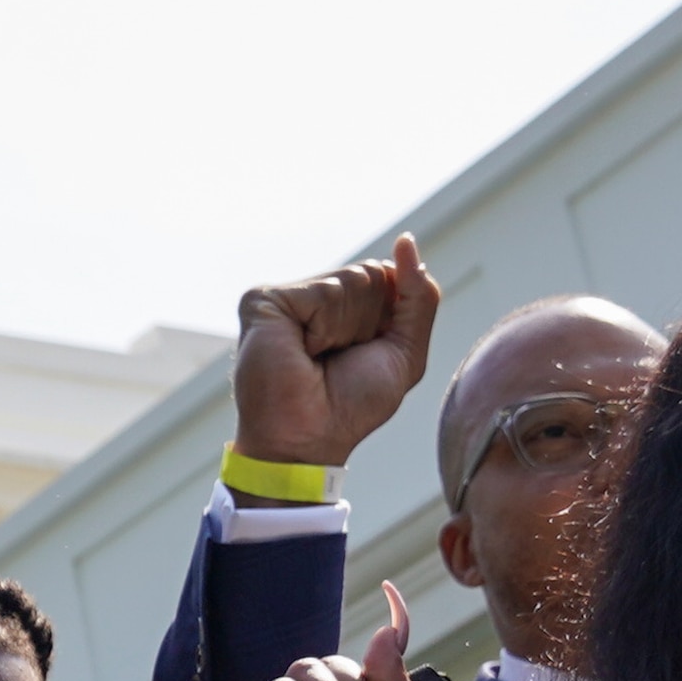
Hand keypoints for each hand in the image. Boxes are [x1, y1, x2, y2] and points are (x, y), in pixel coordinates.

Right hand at [229, 234, 441, 477]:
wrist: (309, 439)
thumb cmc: (351, 406)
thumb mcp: (406, 351)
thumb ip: (418, 296)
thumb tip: (407, 241)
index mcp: (346, 308)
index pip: (388, 277)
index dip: (391, 316)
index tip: (367, 352)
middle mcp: (316, 299)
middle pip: (371, 274)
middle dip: (370, 321)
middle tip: (339, 358)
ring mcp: (288, 298)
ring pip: (349, 280)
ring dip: (347, 328)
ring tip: (317, 357)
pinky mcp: (263, 300)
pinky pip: (322, 290)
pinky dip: (324, 326)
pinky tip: (303, 349)